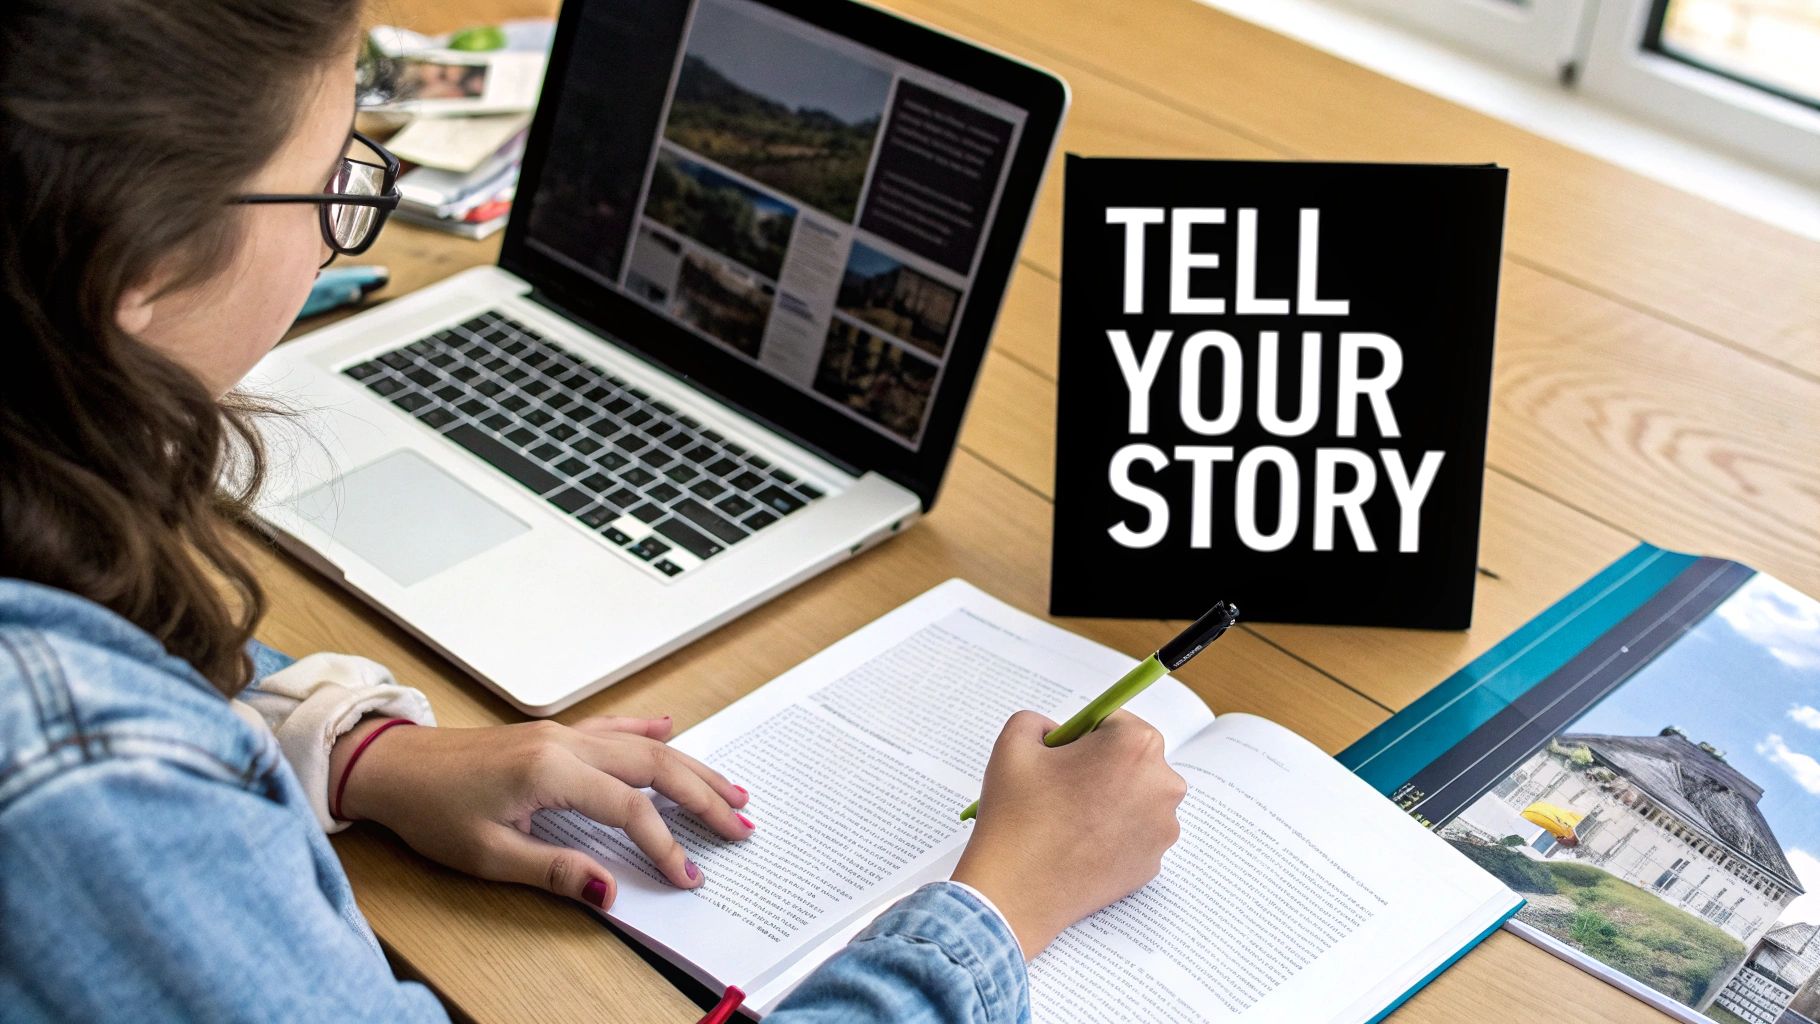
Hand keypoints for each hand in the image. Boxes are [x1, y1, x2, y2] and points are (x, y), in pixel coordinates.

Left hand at [332, 716, 752, 909]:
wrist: (392, 766)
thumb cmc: (431, 808)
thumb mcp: (487, 854)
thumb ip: (553, 870)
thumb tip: (609, 891)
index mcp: (552, 771)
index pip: (630, 809)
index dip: (664, 845)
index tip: (687, 874)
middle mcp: (565, 744)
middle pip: (654, 766)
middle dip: (703, 796)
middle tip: (741, 823)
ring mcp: (561, 735)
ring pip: (643, 745)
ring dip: (689, 767)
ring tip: (729, 788)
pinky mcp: (552, 735)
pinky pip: (613, 727)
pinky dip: (647, 729)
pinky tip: (672, 728)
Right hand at [951, 710, 1185, 957]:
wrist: (1015, 891)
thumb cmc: (1016, 815)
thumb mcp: (1014, 743)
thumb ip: (1038, 721)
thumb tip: (1056, 732)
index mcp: (1136, 745)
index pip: (1115, 722)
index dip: (1084, 734)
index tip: (1065, 753)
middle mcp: (1163, 785)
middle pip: (1132, 760)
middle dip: (1102, 767)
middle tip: (1063, 787)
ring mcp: (1163, 829)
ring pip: (1136, 798)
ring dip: (1111, 800)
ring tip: (1069, 819)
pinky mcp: (1154, 864)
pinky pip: (1135, 835)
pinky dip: (1113, 835)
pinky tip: (1079, 844)